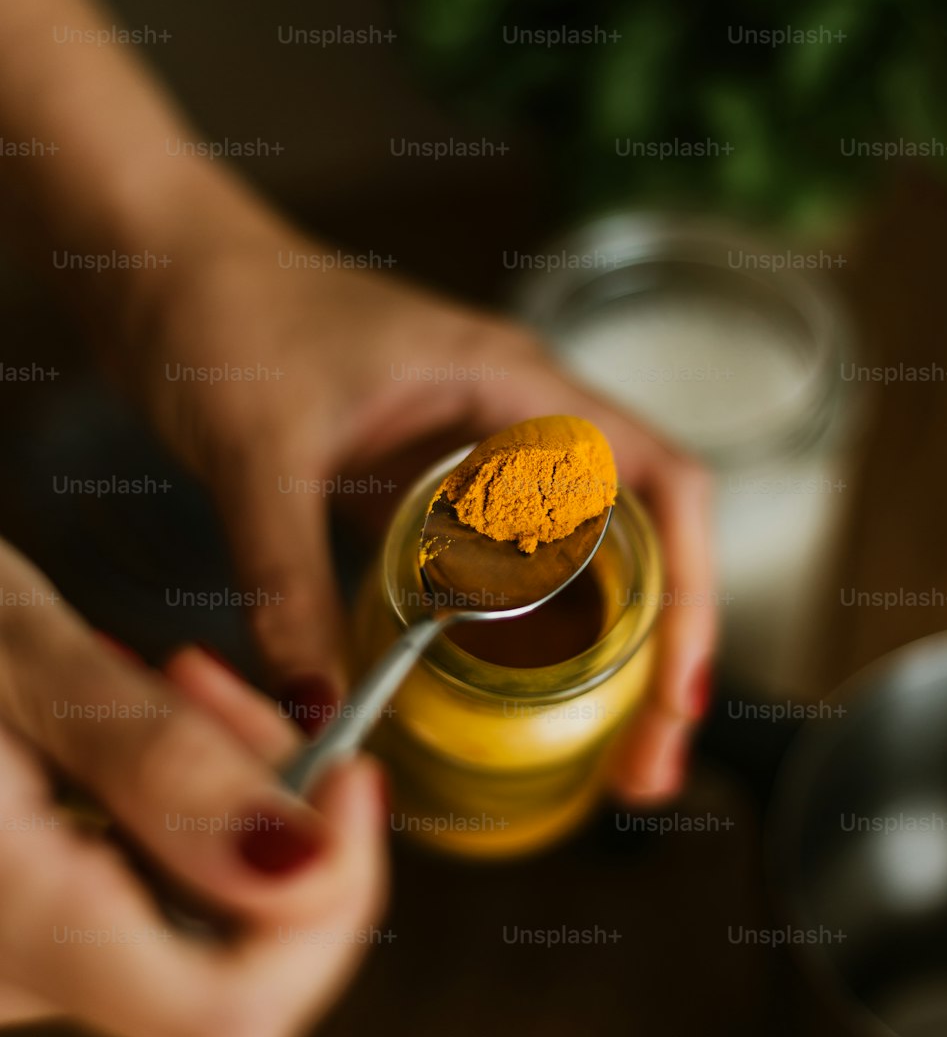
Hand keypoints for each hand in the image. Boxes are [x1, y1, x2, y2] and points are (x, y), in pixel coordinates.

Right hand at [0, 537, 385, 1036]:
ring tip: (161, 677)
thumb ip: (164, 769)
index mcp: (9, 932)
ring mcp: (15, 968)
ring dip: (226, 801)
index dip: (330, 901)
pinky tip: (126, 725)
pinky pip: (146, 904)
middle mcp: (8, 985)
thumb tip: (312, 869)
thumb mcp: (20, 663)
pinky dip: (175, 815)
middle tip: (216, 689)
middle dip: (277, 823)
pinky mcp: (22, 933)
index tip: (349, 772)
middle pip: (238, 969)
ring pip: (202, 928)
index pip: (236, 1018)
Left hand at [122, 210, 714, 803]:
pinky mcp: (427, 498)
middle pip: (640, 545)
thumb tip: (318, 708)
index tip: (678, 689)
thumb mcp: (260, 453)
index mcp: (515, 385)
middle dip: (658, 660)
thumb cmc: (224, 311)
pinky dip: (523, 649)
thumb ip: (285, 579)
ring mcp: (475, 465)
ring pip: (581, 570)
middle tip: (642, 768)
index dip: (693, 589)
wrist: (164, 269)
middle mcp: (517, 423)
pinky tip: (510, 713)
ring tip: (605, 762)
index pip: (662, 481)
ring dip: (601, 666)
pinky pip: (502, 580)